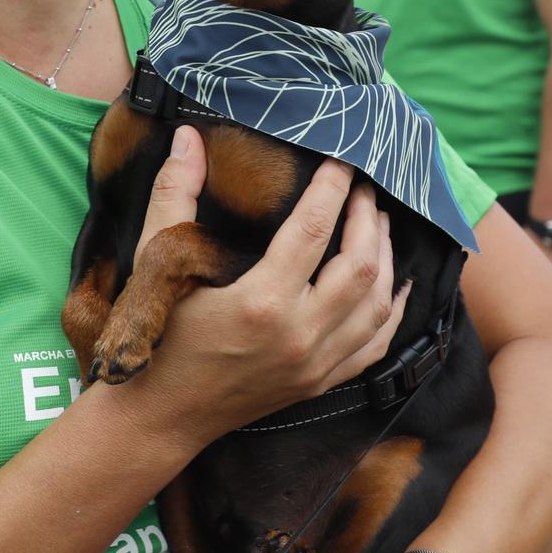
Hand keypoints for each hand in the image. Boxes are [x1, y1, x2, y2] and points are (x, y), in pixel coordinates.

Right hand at [123, 127, 409, 445]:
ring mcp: (314, 364)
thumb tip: (187, 137)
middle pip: (360, 265)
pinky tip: (395, 282)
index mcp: (260, 302)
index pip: (314, 229)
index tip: (342, 159)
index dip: (333, 188)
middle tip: (363, 187)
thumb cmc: (157, 336)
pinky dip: (392, 309)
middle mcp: (297, 335)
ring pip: (377, 304)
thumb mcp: (156, 260)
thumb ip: (173, 194)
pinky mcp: (320, 382)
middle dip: (367, 218)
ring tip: (378, 222)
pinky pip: (376, 344)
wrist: (161, 415)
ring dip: (386, 257)